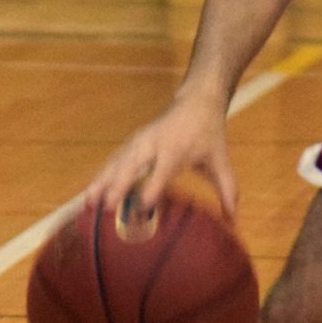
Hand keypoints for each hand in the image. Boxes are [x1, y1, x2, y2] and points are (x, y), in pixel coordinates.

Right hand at [82, 93, 236, 222]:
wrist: (195, 103)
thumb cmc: (208, 134)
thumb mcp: (221, 159)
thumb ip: (227, 189)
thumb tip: (233, 220)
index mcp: (176, 147)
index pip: (163, 168)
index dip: (153, 185)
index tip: (143, 206)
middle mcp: (153, 144)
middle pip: (133, 164)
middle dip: (119, 185)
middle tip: (107, 208)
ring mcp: (139, 142)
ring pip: (117, 162)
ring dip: (102, 182)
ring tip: (88, 204)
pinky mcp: (131, 144)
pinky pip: (113, 161)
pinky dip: (100, 177)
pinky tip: (89, 196)